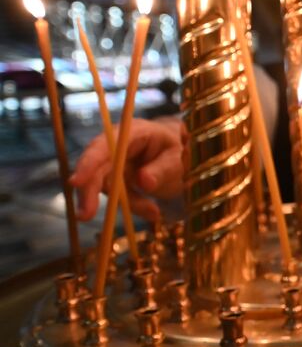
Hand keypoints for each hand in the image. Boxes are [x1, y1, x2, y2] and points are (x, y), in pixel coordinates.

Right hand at [69, 118, 185, 222]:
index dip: (89, 162)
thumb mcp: (178, 159)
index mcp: (134, 132)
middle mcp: (118, 145)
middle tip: (86, 215)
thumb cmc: (178, 150)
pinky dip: (132, 206)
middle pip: (95, 166)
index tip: (76, 182)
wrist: (180, 153)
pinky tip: (152, 212)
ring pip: (106, 186)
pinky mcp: (115, 177)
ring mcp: (114, 162)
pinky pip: (116, 195)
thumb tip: (143, 181)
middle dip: (88, 192)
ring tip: (153, 212)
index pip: (105, 144)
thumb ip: (163, 169)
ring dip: (126, 203)